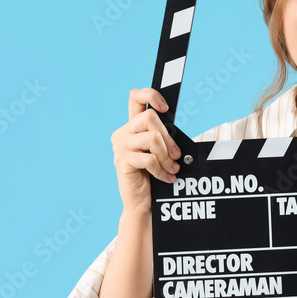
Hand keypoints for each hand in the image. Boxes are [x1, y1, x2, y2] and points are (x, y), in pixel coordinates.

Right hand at [109, 88, 181, 213]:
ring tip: (172, 168)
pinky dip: (161, 169)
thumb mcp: (161, 150)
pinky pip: (149, 158)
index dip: (151, 95)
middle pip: (150, 117)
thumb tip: (175, 129)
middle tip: (176, 155)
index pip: (135, 97)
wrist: (143, 202)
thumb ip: (164, 136)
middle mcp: (123, 133)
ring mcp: (120, 146)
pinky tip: (166, 177)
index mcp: (132, 126)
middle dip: (168, 137)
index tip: (166, 108)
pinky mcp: (121, 161)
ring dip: (167, 156)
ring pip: (152, 138)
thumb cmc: (154, 175)